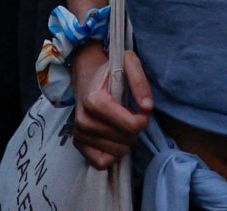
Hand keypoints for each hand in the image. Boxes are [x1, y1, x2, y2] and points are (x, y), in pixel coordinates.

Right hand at [68, 41, 152, 166]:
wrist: (87, 80)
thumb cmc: (109, 74)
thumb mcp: (128, 64)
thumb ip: (139, 81)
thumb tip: (147, 107)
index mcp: (94, 101)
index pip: (130, 126)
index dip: (142, 120)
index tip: (142, 111)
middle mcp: (83, 120)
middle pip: (126, 141)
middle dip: (134, 130)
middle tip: (129, 116)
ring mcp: (79, 134)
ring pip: (117, 152)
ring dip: (125, 141)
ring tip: (120, 125)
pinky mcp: (79, 145)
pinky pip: (102, 163)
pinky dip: (113, 154)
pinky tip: (113, 138)